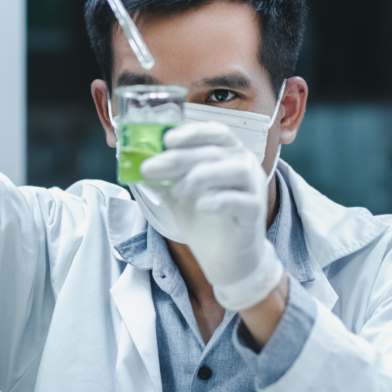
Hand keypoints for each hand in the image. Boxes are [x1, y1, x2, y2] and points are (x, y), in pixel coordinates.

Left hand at [140, 122, 283, 310]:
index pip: (215, 131)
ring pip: (234, 170)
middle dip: (179, 157)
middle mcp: (244, 165)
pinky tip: (200, 206)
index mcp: (228, 154)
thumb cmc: (207, 221)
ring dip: (201, 175)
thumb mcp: (178, 194)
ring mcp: (253, 189)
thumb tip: (136, 163)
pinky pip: (242, 201)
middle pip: (215, 151)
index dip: (192, 132)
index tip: (165, 139)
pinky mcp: (255, 213)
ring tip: (177, 190)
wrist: (227, 259)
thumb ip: (162, 177)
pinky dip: (219, 200)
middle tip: (150, 167)